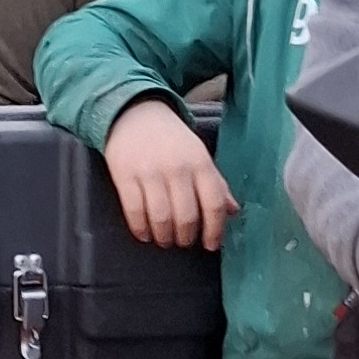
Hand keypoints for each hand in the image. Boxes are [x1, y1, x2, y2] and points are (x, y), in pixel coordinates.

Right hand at [103, 98, 236, 250]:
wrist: (134, 113)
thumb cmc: (171, 140)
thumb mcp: (199, 156)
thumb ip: (216, 185)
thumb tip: (233, 212)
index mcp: (200, 163)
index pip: (214, 204)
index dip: (215, 230)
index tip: (211, 245)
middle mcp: (177, 168)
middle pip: (187, 216)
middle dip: (186, 237)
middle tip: (184, 242)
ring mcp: (150, 172)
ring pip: (161, 218)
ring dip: (164, 237)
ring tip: (165, 240)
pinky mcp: (125, 176)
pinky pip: (134, 212)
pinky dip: (141, 229)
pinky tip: (145, 234)